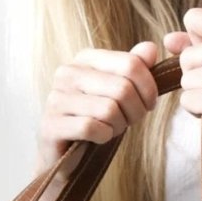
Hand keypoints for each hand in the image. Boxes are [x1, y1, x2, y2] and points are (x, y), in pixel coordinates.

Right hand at [35, 41, 159, 172]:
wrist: (64, 152)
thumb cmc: (95, 117)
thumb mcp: (118, 90)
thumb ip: (134, 67)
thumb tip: (150, 48)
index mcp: (85, 58)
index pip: (130, 64)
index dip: (149, 88)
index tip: (149, 103)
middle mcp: (67, 73)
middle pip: (123, 89)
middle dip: (136, 111)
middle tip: (130, 120)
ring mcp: (56, 98)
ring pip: (109, 110)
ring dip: (118, 126)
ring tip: (111, 128)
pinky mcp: (51, 125)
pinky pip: (91, 127)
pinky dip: (103, 136)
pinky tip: (98, 138)